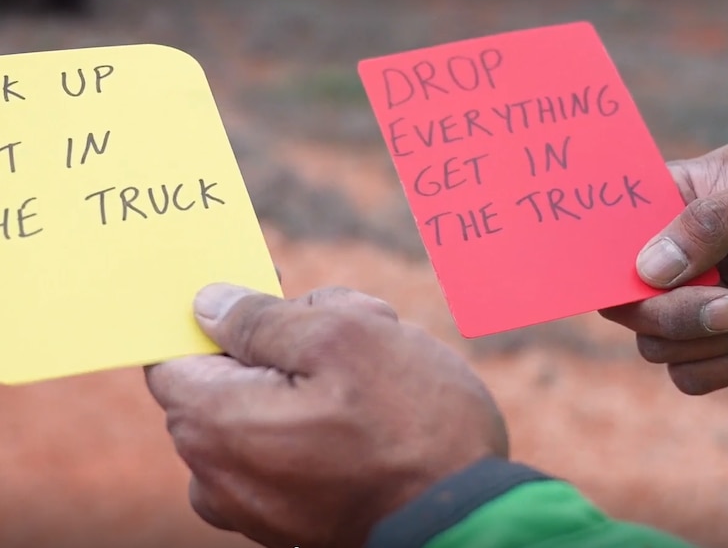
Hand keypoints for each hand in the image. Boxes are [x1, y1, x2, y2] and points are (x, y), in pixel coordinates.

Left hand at [145, 284, 507, 547]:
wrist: (465, 520)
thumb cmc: (410, 422)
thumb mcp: (342, 336)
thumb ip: (260, 318)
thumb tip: (208, 305)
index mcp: (216, 422)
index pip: (172, 355)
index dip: (215, 317)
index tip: (267, 296)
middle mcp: (217, 474)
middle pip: (227, 378)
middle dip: (282, 344)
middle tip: (354, 326)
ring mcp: (252, 505)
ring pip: (264, 410)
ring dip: (309, 380)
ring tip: (378, 371)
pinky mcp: (288, 520)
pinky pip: (285, 450)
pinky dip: (317, 422)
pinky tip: (374, 413)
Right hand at [601, 142, 727, 394]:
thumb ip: (713, 220)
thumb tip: (648, 269)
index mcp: (672, 205)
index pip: (610, 230)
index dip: (605, 254)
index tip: (632, 272)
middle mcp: (667, 261)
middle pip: (621, 301)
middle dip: (672, 311)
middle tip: (726, 304)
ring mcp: (684, 308)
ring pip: (652, 344)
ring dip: (716, 335)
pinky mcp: (708, 351)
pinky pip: (687, 377)